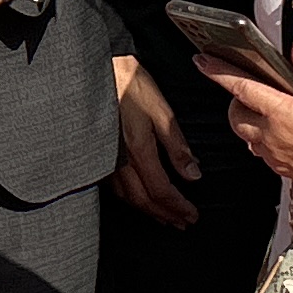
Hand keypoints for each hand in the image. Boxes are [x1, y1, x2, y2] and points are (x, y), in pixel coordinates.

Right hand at [110, 57, 199, 227]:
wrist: (101, 70)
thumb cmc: (131, 85)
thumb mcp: (162, 112)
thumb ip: (177, 146)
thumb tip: (193, 174)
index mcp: (138, 150)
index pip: (161, 191)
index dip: (178, 207)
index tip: (192, 215)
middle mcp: (119, 162)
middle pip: (144, 201)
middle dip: (166, 215)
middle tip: (182, 223)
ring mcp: (106, 161)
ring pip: (128, 198)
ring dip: (149, 211)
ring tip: (165, 217)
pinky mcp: (98, 156)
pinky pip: (116, 188)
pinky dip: (132, 200)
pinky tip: (140, 199)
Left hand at [208, 35, 292, 200]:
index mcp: (284, 116)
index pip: (242, 89)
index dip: (219, 73)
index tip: (203, 62)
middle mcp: (274, 139)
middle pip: (235, 116)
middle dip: (236, 100)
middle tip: (253, 87)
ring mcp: (277, 157)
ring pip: (245, 136)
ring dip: (248, 121)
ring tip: (269, 108)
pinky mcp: (284, 170)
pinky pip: (260, 152)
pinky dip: (261, 138)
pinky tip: (280, 130)